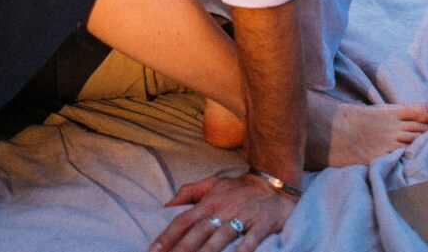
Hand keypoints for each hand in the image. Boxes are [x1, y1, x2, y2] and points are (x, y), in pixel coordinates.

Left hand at [150, 173, 294, 251]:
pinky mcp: (262, 225)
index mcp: (209, 201)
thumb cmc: (240, 187)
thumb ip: (190, 192)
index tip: (153, 251)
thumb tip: (167, 204)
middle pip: (198, 233)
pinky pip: (251, 241)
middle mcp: (223, 210)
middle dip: (182, 249)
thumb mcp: (213, 183)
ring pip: (220, 238)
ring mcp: (243, 218)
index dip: (167, 236)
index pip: (183, 221)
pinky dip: (242, 251)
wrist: (275, 182)